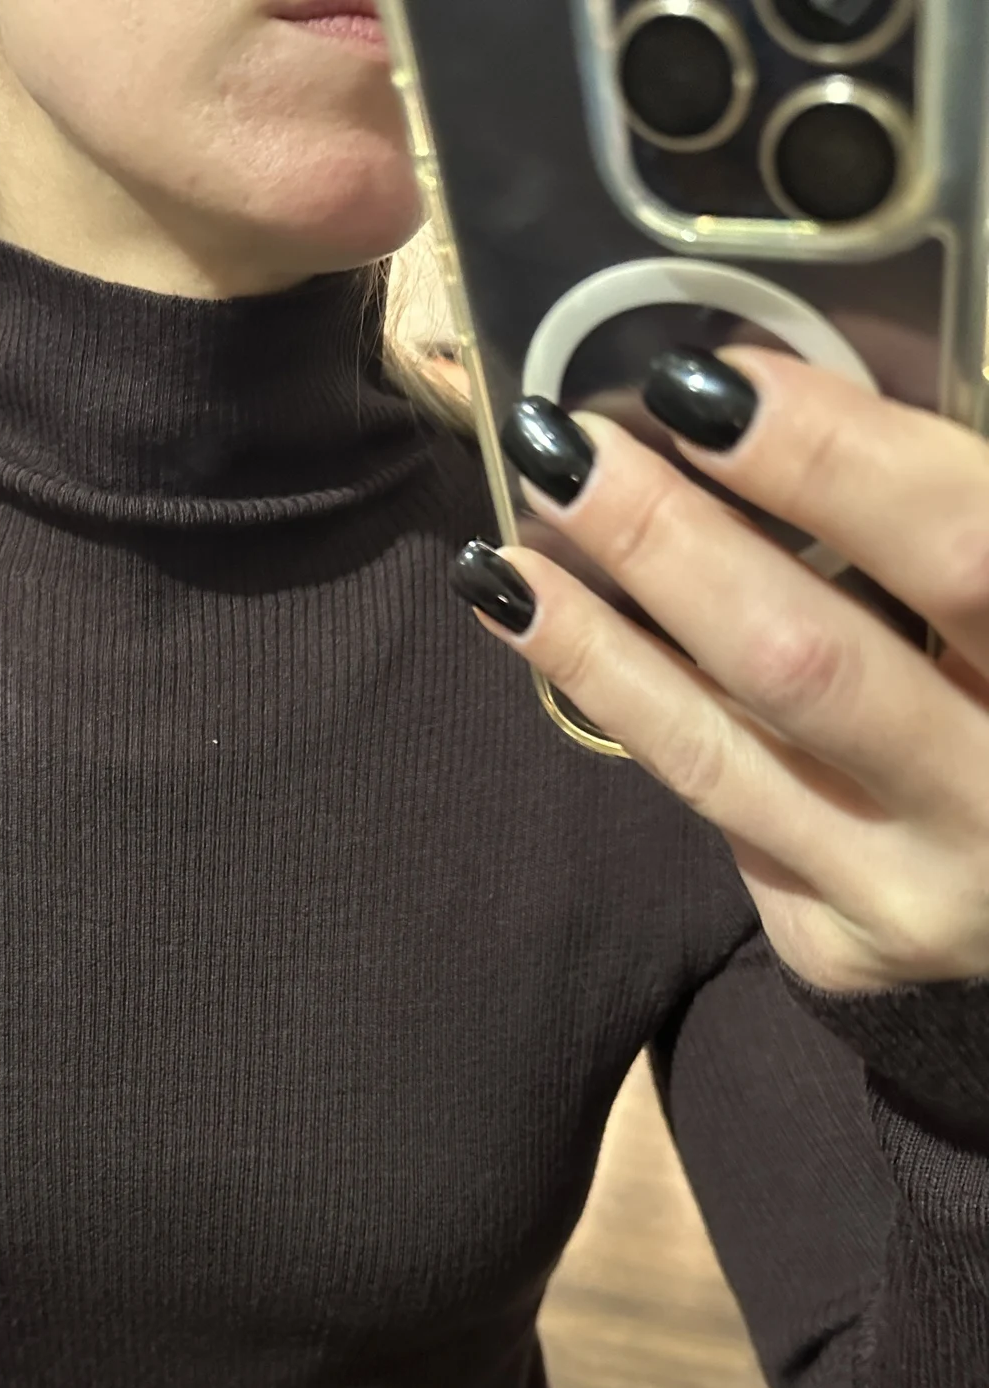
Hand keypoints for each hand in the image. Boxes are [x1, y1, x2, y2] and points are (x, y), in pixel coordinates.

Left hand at [461, 346, 988, 995]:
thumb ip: (940, 520)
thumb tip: (748, 402)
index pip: (962, 551)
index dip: (830, 461)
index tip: (702, 384)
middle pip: (806, 660)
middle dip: (666, 543)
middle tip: (562, 449)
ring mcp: (916, 895)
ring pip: (718, 753)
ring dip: (594, 640)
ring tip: (502, 557)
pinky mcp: (842, 946)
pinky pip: (714, 806)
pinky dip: (626, 707)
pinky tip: (549, 633)